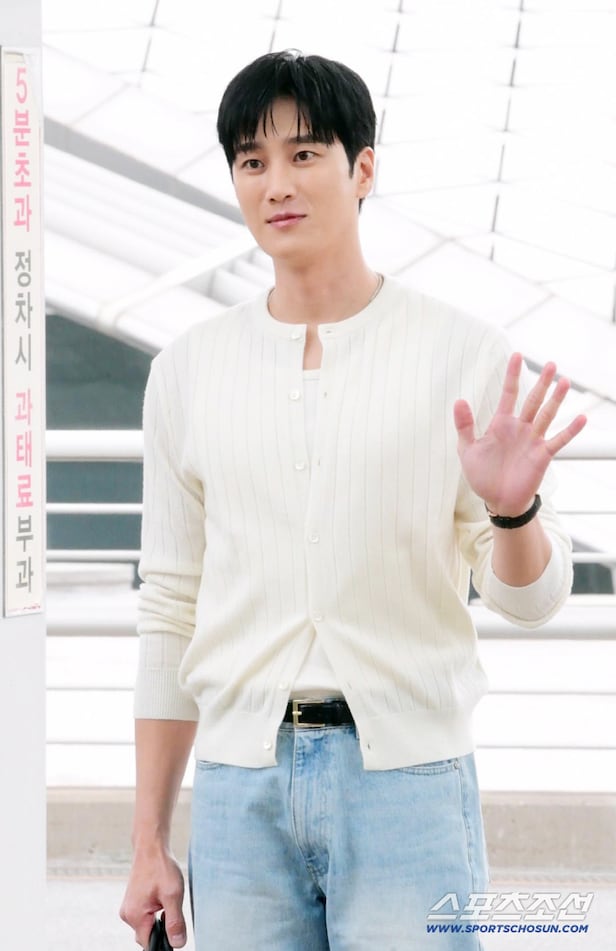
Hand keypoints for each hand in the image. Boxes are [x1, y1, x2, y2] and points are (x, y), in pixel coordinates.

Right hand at [120, 844, 186, 947]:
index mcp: (135, 916)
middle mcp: (128, 914)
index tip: (174, 930)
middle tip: (171, 908)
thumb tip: (178, 943)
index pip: (149, 944)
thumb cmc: (160, 867)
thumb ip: (175, 922)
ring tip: (166, 899)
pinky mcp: (132, 901)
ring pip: (147, 925)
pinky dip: (154, 912)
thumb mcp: (173, 895)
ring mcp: (128, 908)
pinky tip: (161, 897)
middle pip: (147, 936)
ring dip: (158, 919)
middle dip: (162, 929)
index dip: (164, 941)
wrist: (151, 847)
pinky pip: (144, 915)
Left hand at [453, 353, 586, 516]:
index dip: (513, 375)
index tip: (517, 355)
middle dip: (541, 382)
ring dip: (556, 399)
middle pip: (532, 400)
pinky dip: (570, 430)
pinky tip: (581, 418)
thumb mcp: (467, 449)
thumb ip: (465, 426)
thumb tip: (459, 400)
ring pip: (546, 414)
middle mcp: (520, 428)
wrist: (497, 500)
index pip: (509, 394)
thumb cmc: (482, 475)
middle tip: (551, 363)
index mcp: (501, 424)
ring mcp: (533, 440)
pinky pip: (558, 440)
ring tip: (565, 381)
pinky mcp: (542, 455)